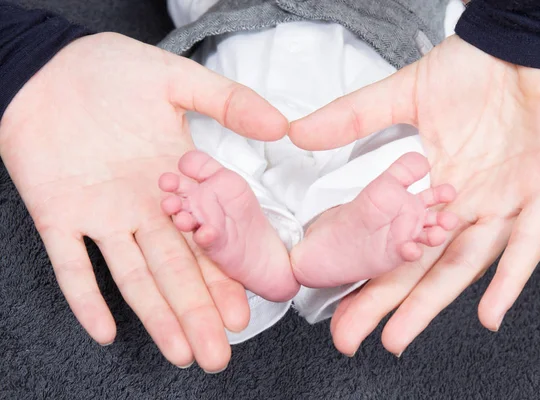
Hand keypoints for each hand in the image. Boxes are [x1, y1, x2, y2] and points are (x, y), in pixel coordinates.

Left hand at [0, 33, 287, 370]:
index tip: (244, 309)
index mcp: (174, 181)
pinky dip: (85, 296)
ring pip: (132, 277)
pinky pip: (71, 263)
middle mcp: (142, 208)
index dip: (225, 276)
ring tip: (181, 352)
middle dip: (198, 313)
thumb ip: (228, 102)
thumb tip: (282, 125)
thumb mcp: (176, 79)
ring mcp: (99, 215)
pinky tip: (104, 328)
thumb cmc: (109, 70)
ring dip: (156, 315)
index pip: (207, 237)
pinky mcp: (56, 214)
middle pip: (176, 269)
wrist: (47, 66)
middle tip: (218, 354)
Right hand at [289, 35, 539, 355]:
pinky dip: (510, 276)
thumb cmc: (477, 66)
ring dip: (435, 300)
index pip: (397, 237)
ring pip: (468, 262)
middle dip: (390, 301)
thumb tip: (299, 132)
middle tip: (355, 334)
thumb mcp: (405, 95)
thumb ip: (353, 118)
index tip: (338, 299)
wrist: (527, 41)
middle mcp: (469, 202)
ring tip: (399, 333)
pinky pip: (529, 242)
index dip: (369, 269)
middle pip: (425, 262)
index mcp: (437, 184)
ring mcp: (507, 201)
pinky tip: (489, 310)